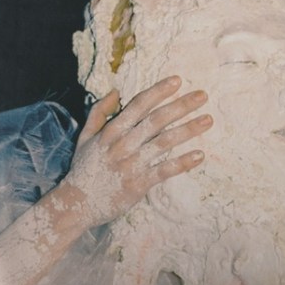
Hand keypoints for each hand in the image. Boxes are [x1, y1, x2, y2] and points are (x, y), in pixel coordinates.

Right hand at [63, 76, 212, 227]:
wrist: (76, 204)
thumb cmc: (84, 169)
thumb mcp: (86, 137)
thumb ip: (99, 112)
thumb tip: (115, 91)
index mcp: (111, 131)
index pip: (139, 105)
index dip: (158, 91)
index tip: (178, 80)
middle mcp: (123, 144)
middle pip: (156, 120)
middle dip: (181, 105)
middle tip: (203, 95)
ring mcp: (131, 164)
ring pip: (164, 142)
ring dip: (188, 130)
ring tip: (208, 120)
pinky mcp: (139, 184)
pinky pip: (164, 170)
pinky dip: (182, 163)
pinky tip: (200, 155)